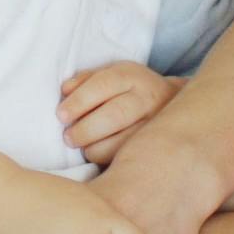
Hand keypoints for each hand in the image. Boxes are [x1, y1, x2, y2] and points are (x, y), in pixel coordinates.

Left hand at [56, 61, 179, 165]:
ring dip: (93, 147)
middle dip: (85, 129)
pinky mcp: (155, 146)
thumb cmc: (128, 90)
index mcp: (131, 75)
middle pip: (114, 115)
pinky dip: (105, 158)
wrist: (172, 103)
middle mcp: (147, 97)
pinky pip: (126, 157)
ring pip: (121, 142)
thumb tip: (65, 91)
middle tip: (68, 137)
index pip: (103, 85)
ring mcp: (155, 124)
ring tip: (81, 145)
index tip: (61, 115)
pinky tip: (97, 151)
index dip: (79, 101)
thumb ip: (86, 80)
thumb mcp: (110, 76)